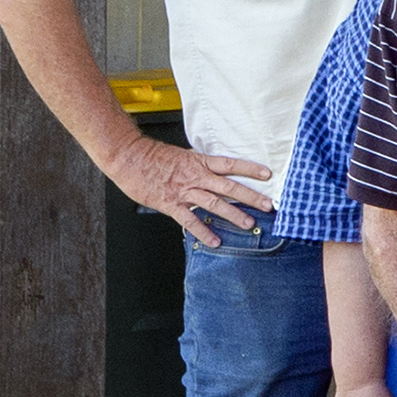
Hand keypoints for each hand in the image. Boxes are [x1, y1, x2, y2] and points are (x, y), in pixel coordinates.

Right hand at [104, 130, 271, 247]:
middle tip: (268, 205)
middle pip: (229, 187)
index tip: (268, 174)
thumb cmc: (152, 156)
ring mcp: (184, 191)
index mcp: (200, 162)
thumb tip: (215, 169)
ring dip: (233, 215)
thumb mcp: (182, 156)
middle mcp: (196, 176)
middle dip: (251, 197)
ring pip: (214, 204)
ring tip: (249, 224)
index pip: (231, 164)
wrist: (127, 157)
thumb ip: (200, 165)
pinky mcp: (171, 203)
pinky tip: (215, 241)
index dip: (250, 169)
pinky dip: (203, 232)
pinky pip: (190, 220)